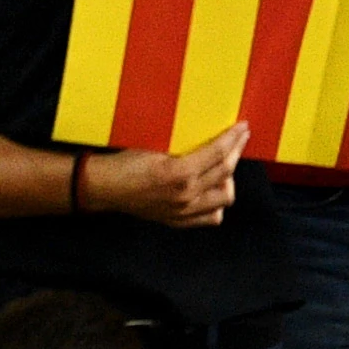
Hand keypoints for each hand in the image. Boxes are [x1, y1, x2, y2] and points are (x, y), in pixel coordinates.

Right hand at [99, 124, 249, 225]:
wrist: (106, 187)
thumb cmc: (125, 161)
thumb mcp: (153, 143)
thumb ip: (182, 142)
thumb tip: (207, 129)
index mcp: (179, 172)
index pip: (217, 154)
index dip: (233, 138)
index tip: (242, 128)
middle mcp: (186, 195)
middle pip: (225, 173)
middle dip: (236, 152)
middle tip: (239, 138)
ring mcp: (184, 211)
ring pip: (225, 197)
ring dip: (228, 180)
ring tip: (222, 166)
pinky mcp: (180, 221)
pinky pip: (212, 216)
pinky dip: (216, 202)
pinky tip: (211, 189)